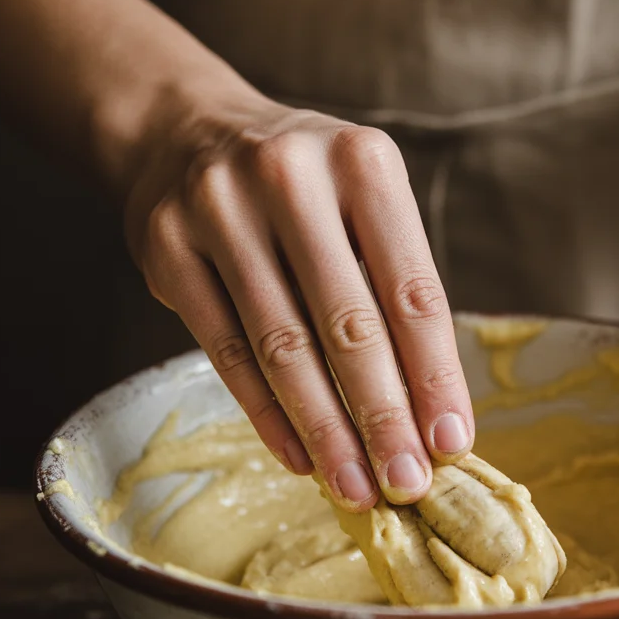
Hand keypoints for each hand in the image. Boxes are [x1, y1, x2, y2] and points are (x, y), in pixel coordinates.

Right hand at [122, 94, 473, 511]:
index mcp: (363, 162)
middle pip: (348, 324)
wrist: (186, 131)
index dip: (434, 375)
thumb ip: (393, 287)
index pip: (411, 290)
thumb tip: (432, 412)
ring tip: (356, 487)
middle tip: (406, 483)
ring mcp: (220, 209)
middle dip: (383, 416)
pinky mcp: (166, 247)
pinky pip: (226, 351)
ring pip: (283, 347)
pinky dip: (268, 414)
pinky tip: (300, 456)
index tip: (452, 441)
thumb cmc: (304, 188)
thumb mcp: (362, 202)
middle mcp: (291, 176)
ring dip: (325, 430)